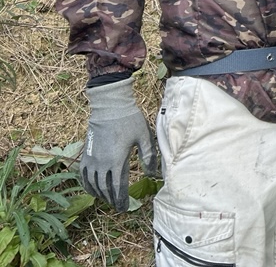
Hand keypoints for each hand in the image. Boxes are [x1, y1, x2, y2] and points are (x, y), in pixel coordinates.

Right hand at [81, 79, 157, 211]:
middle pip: (104, 188)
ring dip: (100, 194)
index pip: (117, 187)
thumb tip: (152, 174)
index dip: (120, 199)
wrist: (110, 107)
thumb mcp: (144, 137)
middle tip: (118, 207)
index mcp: (115, 161)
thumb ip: (148, 156)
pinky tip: (93, 189)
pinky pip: (83, 175)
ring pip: (93, 184)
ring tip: (108, 199)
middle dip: (111, 199)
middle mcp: (100, 163)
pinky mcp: (85, 154)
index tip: (124, 208)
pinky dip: (87, 185)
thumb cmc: (129, 120)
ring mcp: (90, 159)